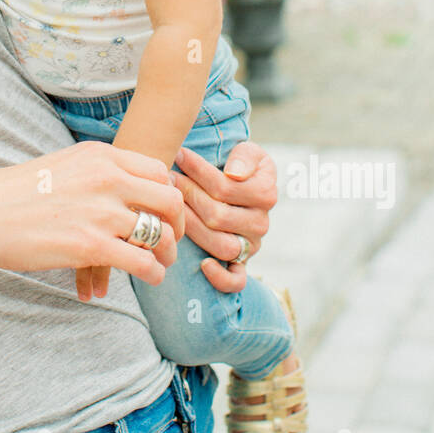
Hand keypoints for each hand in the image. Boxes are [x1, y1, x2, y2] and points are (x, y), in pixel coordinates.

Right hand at [0, 141, 185, 295]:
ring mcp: (102, 212)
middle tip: (171, 240)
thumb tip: (121, 187)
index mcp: (101, 156)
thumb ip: (96, 172)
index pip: (158, 172)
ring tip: (160, 263)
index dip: (168, 195)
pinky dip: (153, 273)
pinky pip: (143, 263)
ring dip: (167, 253)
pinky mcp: (93, 246)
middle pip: (169, 200)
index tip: (165, 213)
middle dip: (177, 223)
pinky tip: (148, 277)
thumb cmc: (15, 194)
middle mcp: (108, 179)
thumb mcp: (63, 165)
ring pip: (160, 234)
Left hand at [171, 141, 277, 292]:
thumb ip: (245, 156)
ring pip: (221, 245)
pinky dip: (220, 278)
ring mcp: (251, 246)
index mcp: (266, 194)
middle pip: (217, 215)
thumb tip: (234, 174)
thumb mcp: (249, 152)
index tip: (180, 156)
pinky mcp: (242, 265)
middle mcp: (261, 223)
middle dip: (187, 195)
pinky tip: (203, 265)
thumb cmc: (239, 166)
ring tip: (171, 208)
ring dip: (191, 227)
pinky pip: (236, 280)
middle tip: (168, 179)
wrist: (241, 187)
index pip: (226, 187)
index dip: (199, 171)